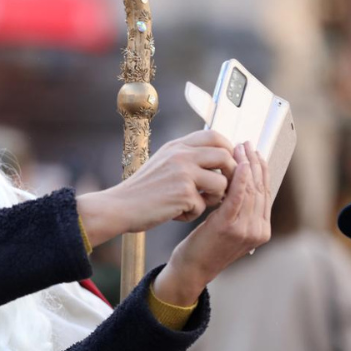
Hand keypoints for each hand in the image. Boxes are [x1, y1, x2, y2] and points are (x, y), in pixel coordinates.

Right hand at [78, 130, 235, 246]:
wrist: (119, 206)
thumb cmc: (141, 191)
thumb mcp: (162, 163)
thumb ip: (185, 157)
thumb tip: (217, 158)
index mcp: (176, 146)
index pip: (214, 136)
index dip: (227, 149)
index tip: (227, 165)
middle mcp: (181, 154)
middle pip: (225, 156)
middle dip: (231, 174)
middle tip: (223, 188)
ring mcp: (183, 173)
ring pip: (221, 183)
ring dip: (214, 198)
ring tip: (197, 204)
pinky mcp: (183, 193)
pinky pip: (204, 205)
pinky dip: (192, 214)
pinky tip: (176, 214)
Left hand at [154, 142, 270, 304]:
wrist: (191, 269)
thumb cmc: (205, 245)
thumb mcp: (228, 227)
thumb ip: (239, 210)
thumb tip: (242, 182)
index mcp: (261, 230)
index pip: (266, 193)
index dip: (262, 170)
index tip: (255, 152)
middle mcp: (258, 231)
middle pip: (261, 189)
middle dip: (255, 163)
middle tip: (247, 144)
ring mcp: (247, 230)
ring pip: (251, 190)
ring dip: (247, 165)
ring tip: (240, 149)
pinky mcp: (230, 227)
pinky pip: (238, 197)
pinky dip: (240, 179)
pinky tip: (239, 164)